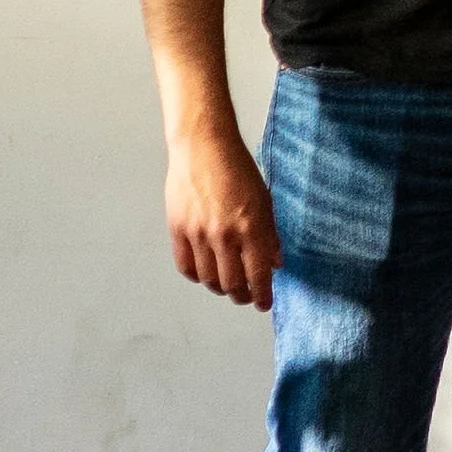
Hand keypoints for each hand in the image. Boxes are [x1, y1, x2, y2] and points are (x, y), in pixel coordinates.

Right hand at [165, 125, 281, 309]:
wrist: (203, 147)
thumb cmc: (237, 168)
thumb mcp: (264, 200)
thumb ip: (270, 234)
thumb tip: (275, 263)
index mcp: (251, 227)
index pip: (258, 275)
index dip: (262, 296)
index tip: (264, 303)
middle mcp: (224, 235)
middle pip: (232, 284)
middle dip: (242, 296)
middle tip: (247, 296)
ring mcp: (198, 234)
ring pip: (208, 279)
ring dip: (220, 288)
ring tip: (227, 285)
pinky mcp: (177, 230)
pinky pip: (186, 266)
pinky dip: (197, 276)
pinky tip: (205, 272)